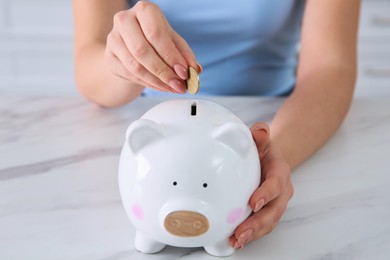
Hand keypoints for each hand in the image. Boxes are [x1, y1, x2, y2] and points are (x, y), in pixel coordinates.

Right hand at [105, 1, 200, 93]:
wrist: (131, 46)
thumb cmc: (155, 40)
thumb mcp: (173, 42)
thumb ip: (184, 54)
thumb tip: (195, 70)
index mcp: (144, 10)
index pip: (156, 34)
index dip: (170, 55)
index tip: (184, 72)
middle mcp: (125, 20)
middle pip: (142, 50)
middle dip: (164, 71)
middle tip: (179, 84)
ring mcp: (113, 39)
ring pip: (135, 66)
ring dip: (157, 81)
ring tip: (173, 88)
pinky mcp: (110, 57)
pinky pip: (130, 74)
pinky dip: (149, 83)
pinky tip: (161, 86)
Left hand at [229, 122, 293, 248]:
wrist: (270, 161)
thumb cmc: (263, 151)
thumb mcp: (261, 139)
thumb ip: (260, 134)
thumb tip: (259, 131)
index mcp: (279, 171)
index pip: (275, 183)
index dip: (266, 193)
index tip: (253, 202)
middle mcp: (282, 191)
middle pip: (274, 209)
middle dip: (258, 223)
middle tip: (241, 231)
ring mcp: (276, 204)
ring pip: (269, 222)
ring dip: (254, 233)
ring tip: (238, 240)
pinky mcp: (268, 213)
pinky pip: (263, 226)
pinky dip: (252, 235)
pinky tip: (237, 240)